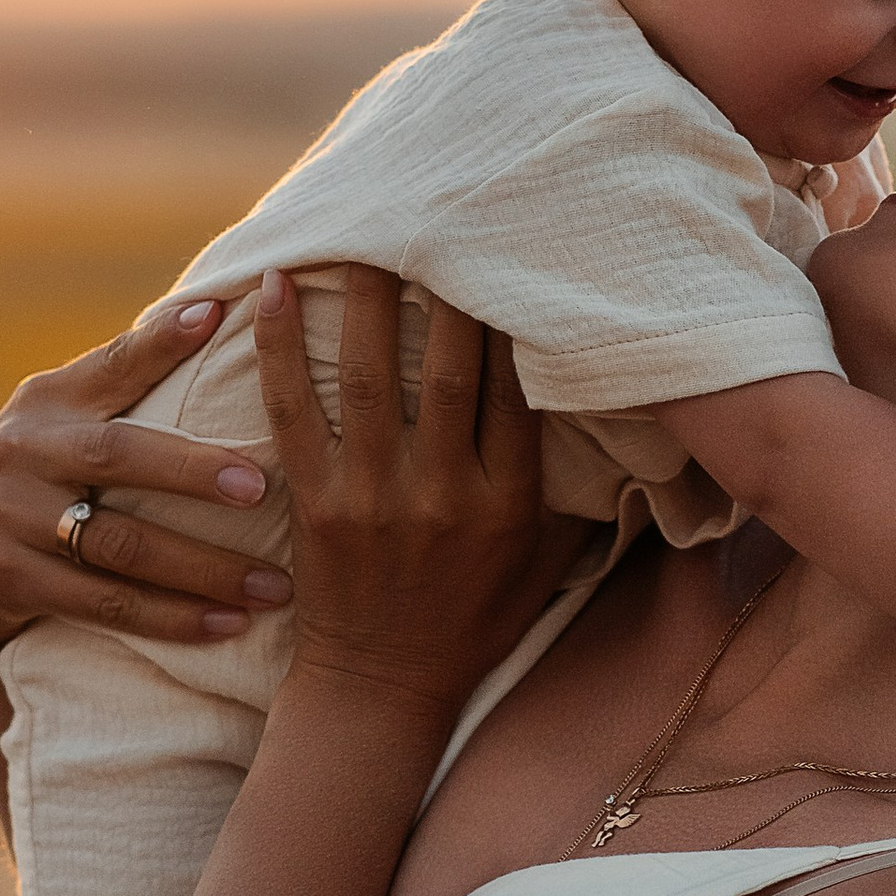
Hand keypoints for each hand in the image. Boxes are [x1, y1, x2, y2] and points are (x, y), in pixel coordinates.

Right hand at [0, 301, 292, 662]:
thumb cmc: (32, 475)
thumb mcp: (57, 420)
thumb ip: (120, 380)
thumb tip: (210, 314)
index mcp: (46, 402)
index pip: (111, 364)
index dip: (160, 340)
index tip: (216, 316)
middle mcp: (23, 451)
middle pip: (117, 457)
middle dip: (192, 471)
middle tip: (261, 487)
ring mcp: (10, 517)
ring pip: (120, 545)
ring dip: (203, 569)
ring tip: (272, 585)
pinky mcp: (9, 579)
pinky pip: (104, 603)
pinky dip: (169, 617)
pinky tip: (225, 624)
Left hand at [257, 265, 587, 715]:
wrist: (385, 687)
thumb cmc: (477, 616)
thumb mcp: (550, 560)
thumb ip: (578, 488)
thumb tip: (623, 407)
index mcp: (510, 503)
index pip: (519, 389)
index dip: (514, 316)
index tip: (511, 250)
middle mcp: (446, 496)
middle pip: (450, 371)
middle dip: (445, 286)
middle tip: (437, 208)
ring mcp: (375, 498)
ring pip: (371, 378)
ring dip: (366, 296)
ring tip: (361, 225)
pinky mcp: (315, 503)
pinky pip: (293, 411)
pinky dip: (278, 347)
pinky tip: (272, 288)